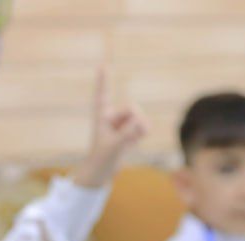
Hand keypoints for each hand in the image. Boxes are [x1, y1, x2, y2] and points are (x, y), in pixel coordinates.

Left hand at [70, 67, 147, 188]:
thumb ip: (127, 134)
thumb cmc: (100, 158)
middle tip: (127, 136)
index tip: (103, 64)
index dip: (103, 80)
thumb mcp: (113, 146)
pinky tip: (134, 143)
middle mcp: (112, 116)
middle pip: (132, 108)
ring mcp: (122, 123)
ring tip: (130, 142)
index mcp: (101, 115)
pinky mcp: (131, 131)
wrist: (101, 171)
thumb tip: (141, 123)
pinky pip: (144, 126)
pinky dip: (143, 133)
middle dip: (135, 121)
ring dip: (140, 129)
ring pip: (140, 117)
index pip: (103, 94)